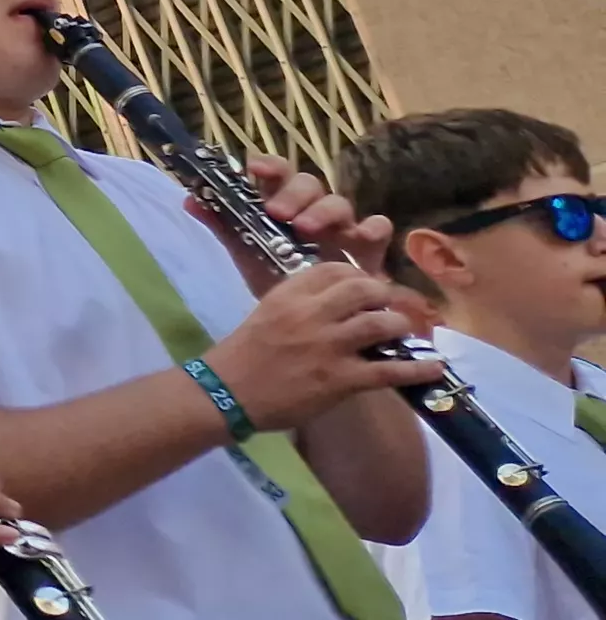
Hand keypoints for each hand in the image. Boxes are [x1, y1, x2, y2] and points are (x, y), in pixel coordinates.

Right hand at [195, 262, 441, 430]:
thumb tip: (336, 302)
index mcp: (288, 295)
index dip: (357, 275)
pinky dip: (418, 369)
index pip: (334, 269)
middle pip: (364, 288)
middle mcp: (311, 314)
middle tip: (390, 307)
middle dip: (384, 296)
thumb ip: (299, 303)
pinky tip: (435, 366)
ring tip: (407, 332)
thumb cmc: (242, 355)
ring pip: (382, 324)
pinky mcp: (340, 379)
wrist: (226, 393)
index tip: (364, 288)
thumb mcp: (266, 314)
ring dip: (401, 326)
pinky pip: (389, 370)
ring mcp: (328, 346)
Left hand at [200, 155, 397, 283]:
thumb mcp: (246, 252)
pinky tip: (359, 237)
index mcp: (283, 204)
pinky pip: (378, 228)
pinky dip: (372, 228)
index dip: (269, 166)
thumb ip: (223, 226)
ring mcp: (342, 226)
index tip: (254, 169)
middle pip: (309, 184)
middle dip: (293, 193)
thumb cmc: (276, 274)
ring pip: (339, 202)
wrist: (304, 315)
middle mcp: (313, 209)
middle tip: (277, 213)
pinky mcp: (368, 248)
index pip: (279, 174)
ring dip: (322, 210)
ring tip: (303, 229)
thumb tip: (189, 199)